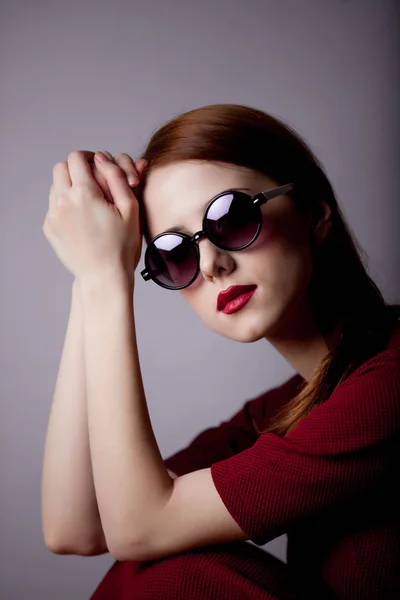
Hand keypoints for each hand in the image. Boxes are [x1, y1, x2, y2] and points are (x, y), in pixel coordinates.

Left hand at [43, 150, 147, 284]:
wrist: (103, 276)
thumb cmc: (122, 245)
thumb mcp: (130, 208)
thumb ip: (117, 177)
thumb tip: (103, 158)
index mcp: (85, 193)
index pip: (77, 158)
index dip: (89, 158)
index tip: (98, 166)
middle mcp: (64, 202)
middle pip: (61, 167)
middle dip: (76, 169)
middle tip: (92, 181)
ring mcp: (53, 216)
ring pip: (55, 186)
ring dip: (69, 186)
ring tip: (88, 202)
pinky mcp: (49, 228)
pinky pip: (53, 205)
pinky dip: (65, 205)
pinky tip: (82, 219)